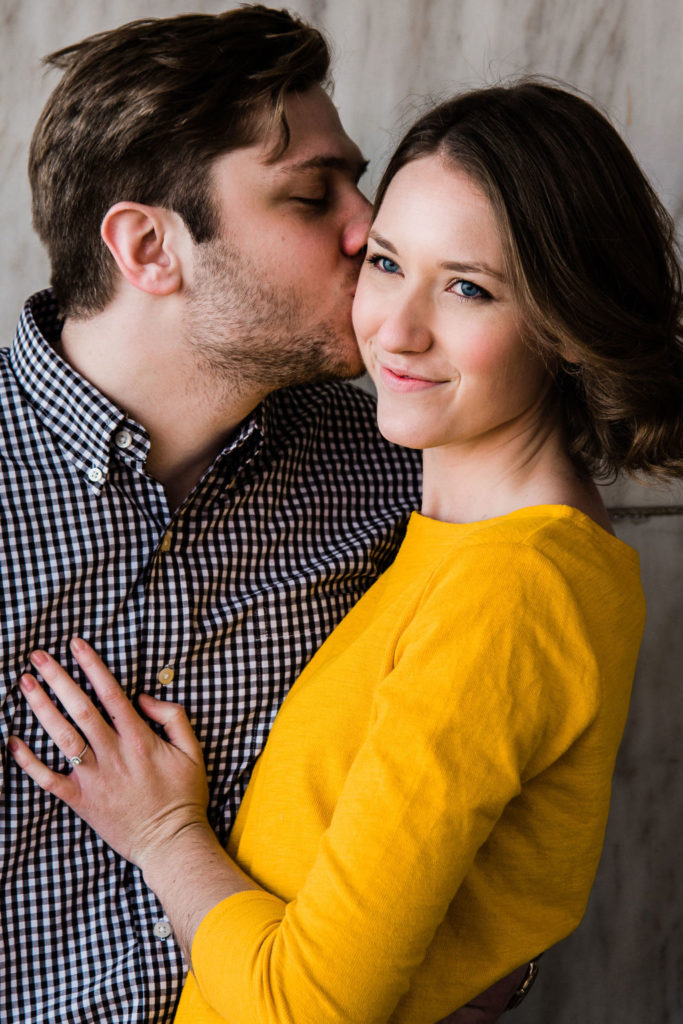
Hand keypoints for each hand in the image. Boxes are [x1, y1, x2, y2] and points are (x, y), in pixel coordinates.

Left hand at [9, 639, 210, 874]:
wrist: (171, 843)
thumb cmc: (184, 797)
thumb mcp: (193, 751)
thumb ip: (172, 718)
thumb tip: (144, 697)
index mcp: (140, 740)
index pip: (111, 694)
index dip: (92, 666)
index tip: (76, 645)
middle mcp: (114, 755)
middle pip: (81, 709)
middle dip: (58, 679)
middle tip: (38, 657)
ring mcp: (95, 778)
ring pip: (63, 737)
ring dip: (41, 708)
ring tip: (25, 684)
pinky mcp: (81, 801)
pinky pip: (48, 779)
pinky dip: (28, 761)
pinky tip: (11, 741)